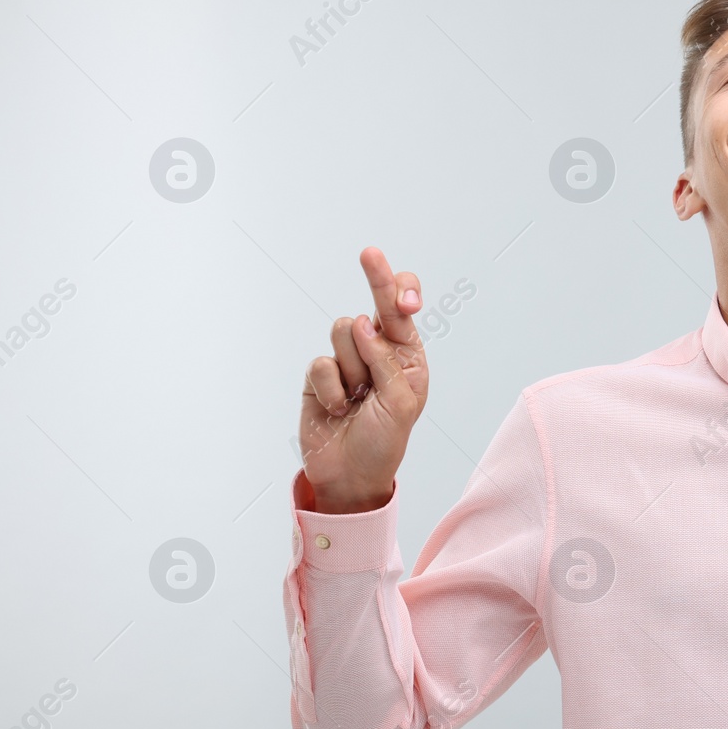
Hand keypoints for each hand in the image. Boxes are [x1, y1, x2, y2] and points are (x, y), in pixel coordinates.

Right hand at [298, 247, 428, 511]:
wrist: (349, 475)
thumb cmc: (384, 442)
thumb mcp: (400, 406)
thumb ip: (387, 364)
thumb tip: (364, 325)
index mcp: (408, 356)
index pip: (404, 313)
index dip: (402, 297)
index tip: (404, 299)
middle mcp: (379, 351)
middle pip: (374, 304)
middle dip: (376, 277)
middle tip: (370, 253)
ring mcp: (348, 360)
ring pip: (343, 331)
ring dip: (352, 367)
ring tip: (357, 397)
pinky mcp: (320, 374)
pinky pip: (322, 362)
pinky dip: (332, 388)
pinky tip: (338, 409)